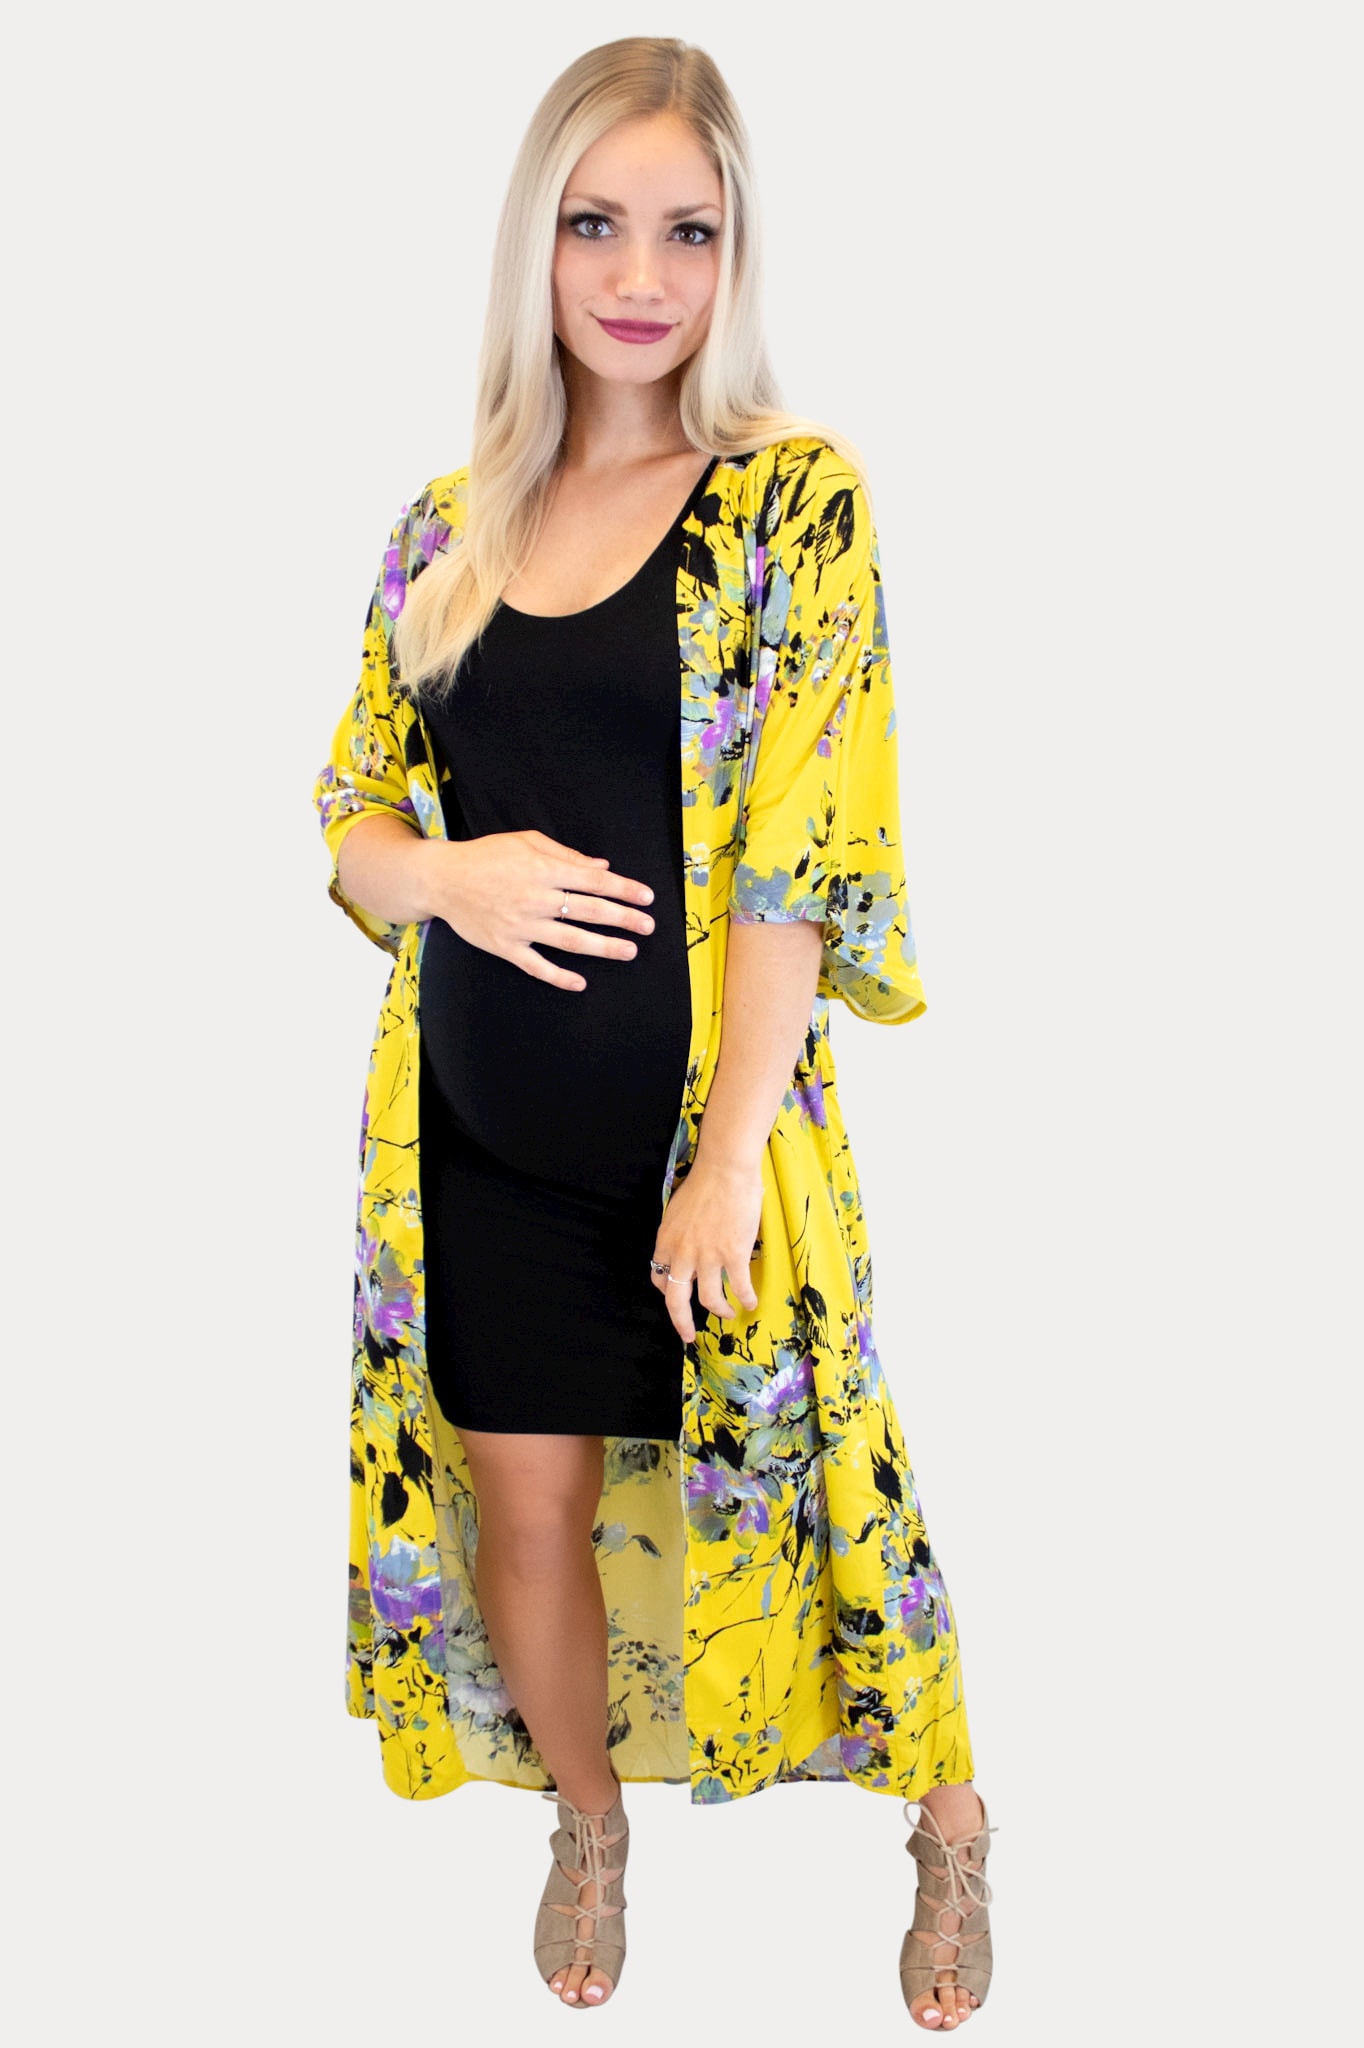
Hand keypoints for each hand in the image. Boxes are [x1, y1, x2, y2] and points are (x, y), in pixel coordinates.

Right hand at [429, 829, 655, 990]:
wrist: (442, 879)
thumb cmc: (487, 856)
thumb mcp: (527, 841)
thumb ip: (566, 855)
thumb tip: (602, 868)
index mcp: (544, 869)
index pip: (594, 881)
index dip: (624, 889)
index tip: (646, 897)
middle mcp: (536, 899)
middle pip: (590, 911)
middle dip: (624, 919)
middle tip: (648, 926)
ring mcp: (521, 926)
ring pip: (571, 940)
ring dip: (603, 947)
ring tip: (629, 951)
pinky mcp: (506, 946)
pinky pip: (537, 966)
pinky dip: (559, 976)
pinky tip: (580, 983)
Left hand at [650, 1156, 762, 1343]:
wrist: (726, 1169)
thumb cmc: (705, 1182)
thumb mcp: (678, 1210)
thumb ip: (680, 1234)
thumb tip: (688, 1245)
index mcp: (667, 1241)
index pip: (659, 1277)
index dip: (668, 1292)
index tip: (678, 1299)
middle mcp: (683, 1254)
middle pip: (676, 1300)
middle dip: (682, 1323)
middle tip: (688, 1335)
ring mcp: (708, 1256)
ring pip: (709, 1299)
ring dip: (720, 1311)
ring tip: (729, 1313)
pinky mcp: (733, 1255)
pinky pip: (739, 1287)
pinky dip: (746, 1299)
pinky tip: (751, 1302)